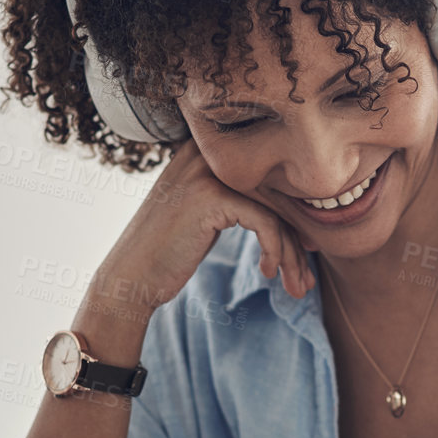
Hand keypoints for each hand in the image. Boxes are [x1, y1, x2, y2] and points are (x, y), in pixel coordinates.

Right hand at [95, 138, 316, 307]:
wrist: (130, 278)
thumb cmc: (169, 252)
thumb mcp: (205, 213)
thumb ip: (237, 197)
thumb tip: (296, 207)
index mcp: (206, 152)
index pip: (269, 176)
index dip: (294, 213)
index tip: (306, 248)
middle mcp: (206, 153)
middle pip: (276, 191)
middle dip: (299, 237)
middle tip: (307, 275)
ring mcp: (207, 172)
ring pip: (276, 208)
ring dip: (293, 253)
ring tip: (297, 285)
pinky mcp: (211, 197)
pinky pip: (265, 222)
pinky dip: (276, 251)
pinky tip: (268, 272)